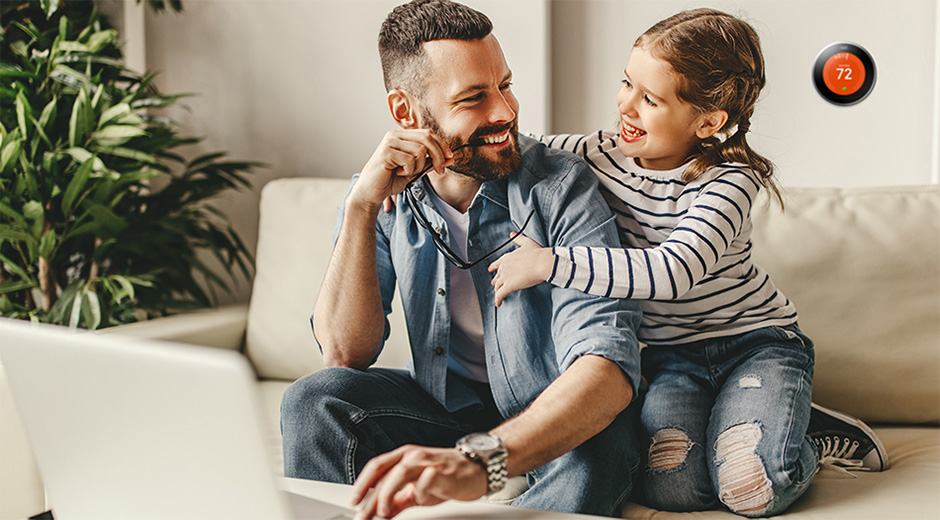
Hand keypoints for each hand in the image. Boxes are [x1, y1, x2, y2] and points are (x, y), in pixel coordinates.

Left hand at [350, 445, 486, 519]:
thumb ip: (398, 500)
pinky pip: (426, 479)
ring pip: (400, 472)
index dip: (362, 484)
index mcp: (404, 456)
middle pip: (384, 470)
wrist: (478, 469)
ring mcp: (428, 461)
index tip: (354, 502)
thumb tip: (379, 513)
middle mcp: (413, 455)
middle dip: (370, 494)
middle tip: (364, 512)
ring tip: (384, 511)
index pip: (376, 467)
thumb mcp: (417, 491)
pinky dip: (419, 491)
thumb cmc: (447, 476)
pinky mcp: (442, 470)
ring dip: (388, 493)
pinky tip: (418, 500)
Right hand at [352, 129, 452, 209]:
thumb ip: (430, 162)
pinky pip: (410, 160)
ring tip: (408, 174)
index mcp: (402, 136)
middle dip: (438, 156)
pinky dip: (409, 171)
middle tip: (438, 171)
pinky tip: (399, 174)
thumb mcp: (415, 169)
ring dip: (419, 167)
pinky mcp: (386, 152)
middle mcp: (395, 135)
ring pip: (420, 151)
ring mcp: (390, 142)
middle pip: (427, 138)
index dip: (442, 145)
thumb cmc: (391, 180)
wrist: (371, 192)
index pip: (428, 133)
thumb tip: (450, 158)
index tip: (449, 158)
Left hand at [488, 234, 552, 306]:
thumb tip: (511, 233)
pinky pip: (500, 295)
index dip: (493, 267)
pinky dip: (498, 300)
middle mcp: (504, 267)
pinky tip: (498, 304)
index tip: (490, 270)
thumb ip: (518, 238)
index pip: (497, 263)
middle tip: (494, 284)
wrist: (542, 263)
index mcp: (507, 258)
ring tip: (497, 295)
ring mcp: (505, 277)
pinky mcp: (509, 286)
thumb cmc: (537, 253)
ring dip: (497, 291)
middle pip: (497, 276)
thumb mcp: (526, 242)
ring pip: (497, 286)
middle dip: (495, 280)